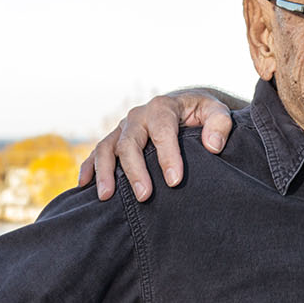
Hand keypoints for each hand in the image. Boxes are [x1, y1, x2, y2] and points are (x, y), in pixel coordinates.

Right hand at [77, 89, 235, 200]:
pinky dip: (89, 168)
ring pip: (108, 148)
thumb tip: (212, 146)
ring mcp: (123, 128)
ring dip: (105, 172)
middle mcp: (138, 116)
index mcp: (162, 108)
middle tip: (145, 196)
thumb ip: (220, 124)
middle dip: (135, 170)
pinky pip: (98, 153)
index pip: (162, 131)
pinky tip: (84, 186)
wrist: (184, 106)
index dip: (167, 156)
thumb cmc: (201, 113)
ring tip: (106, 196)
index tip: (175, 181)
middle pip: (130, 142)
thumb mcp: (217, 112)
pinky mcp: (115, 139)